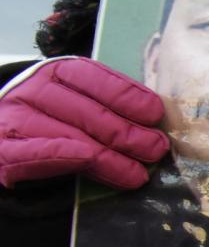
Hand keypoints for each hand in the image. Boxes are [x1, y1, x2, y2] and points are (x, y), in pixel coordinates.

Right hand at [0, 57, 167, 189]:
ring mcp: (16, 119)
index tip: (155, 115)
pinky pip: (36, 154)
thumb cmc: (55, 117)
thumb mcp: (79, 100)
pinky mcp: (4, 150)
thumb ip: (110, 105)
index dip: (127, 96)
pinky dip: (65, 157)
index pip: (95, 79)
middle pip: (89, 113)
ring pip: (71, 137)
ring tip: (138, 174)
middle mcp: (34, 90)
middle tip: (156, 150)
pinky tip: (90, 161)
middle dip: (128, 134)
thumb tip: (156, 122)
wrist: (6, 134)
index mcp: (57, 72)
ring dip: (109, 158)